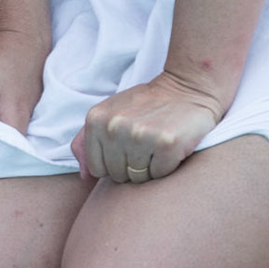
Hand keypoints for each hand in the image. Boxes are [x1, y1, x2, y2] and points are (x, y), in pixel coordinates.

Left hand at [71, 73, 222, 184]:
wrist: (185, 89)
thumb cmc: (144, 105)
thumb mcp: (108, 113)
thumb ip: (85, 141)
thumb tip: (83, 177)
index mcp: (96, 120)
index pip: (96, 168)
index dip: (113, 164)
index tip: (126, 149)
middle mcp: (115, 127)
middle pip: (117, 175)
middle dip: (131, 167)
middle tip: (144, 145)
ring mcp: (140, 135)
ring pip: (138, 178)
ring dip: (149, 168)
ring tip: (155, 146)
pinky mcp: (167, 144)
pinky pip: (160, 175)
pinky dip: (166, 166)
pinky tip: (169, 148)